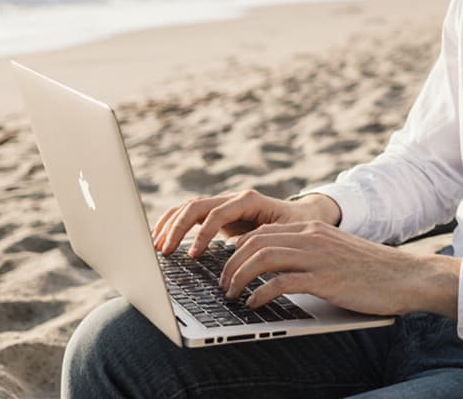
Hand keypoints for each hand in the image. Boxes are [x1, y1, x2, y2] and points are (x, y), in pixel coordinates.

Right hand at [151, 190, 340, 256]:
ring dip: (171, 224)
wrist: (305, 215)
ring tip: (157, 246)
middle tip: (165, 251)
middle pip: (197, 206)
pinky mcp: (218, 215)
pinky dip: (174, 223)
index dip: (202, 233)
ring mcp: (224, 205)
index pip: (217, 212)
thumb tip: (248, 262)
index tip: (193, 255)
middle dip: (178, 227)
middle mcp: (233, 200)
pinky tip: (161, 239)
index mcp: (249, 201)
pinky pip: (190, 215)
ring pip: (189, 207)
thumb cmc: (299, 226)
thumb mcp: (288, 234)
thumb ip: (268, 243)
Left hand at [218, 220, 460, 318]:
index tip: (227, 267)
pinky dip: (260, 293)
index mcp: (312, 228)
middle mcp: (311, 237)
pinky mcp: (324, 279)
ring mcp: (317, 256)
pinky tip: (254, 304)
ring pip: (262, 258)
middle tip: (222, 284)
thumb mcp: (335, 252)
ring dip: (238, 277)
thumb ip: (309, 252)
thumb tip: (277, 268)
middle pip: (255, 242)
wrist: (404, 276)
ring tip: (231, 295)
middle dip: (230, 264)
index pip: (262, 231)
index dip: (237, 249)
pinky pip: (280, 282)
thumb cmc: (372, 270)